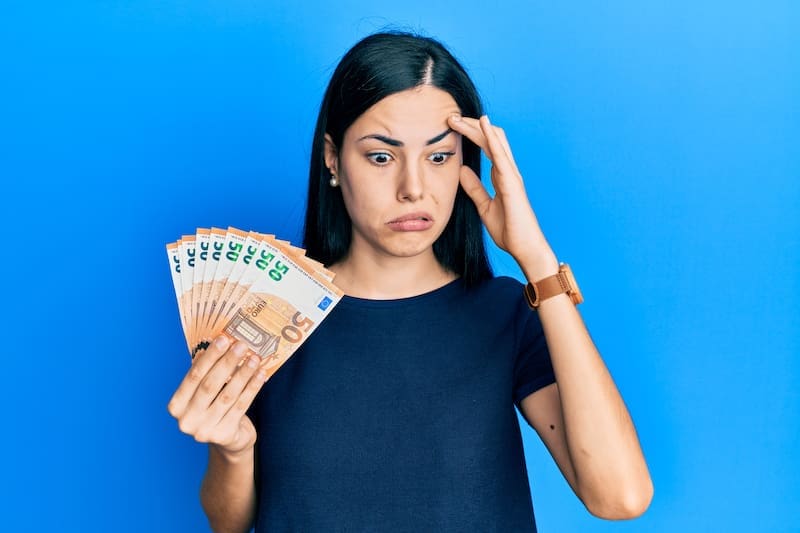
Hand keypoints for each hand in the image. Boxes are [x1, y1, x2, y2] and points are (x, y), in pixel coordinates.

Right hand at [167, 335, 266, 457]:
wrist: (228, 442)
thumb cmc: (215, 409)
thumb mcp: (205, 394)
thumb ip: (207, 374)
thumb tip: (221, 343)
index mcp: (176, 405)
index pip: (193, 376)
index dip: (209, 357)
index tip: (223, 339)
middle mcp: (187, 420)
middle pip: (210, 385)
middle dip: (227, 362)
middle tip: (241, 345)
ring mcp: (204, 430)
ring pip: (228, 395)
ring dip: (243, 374)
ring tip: (254, 358)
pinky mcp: (224, 435)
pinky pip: (241, 406)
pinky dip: (252, 388)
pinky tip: (260, 374)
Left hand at [447, 114, 558, 277]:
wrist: (524, 248)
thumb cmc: (509, 230)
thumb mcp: (484, 206)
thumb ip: (475, 188)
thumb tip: (462, 171)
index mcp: (501, 176)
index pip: (486, 147)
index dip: (471, 134)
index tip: (452, 126)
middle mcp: (508, 171)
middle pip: (490, 139)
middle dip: (470, 126)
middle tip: (450, 117)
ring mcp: (511, 175)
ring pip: (495, 141)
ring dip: (477, 127)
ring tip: (458, 117)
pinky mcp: (512, 182)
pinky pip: (500, 155)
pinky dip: (492, 138)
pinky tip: (482, 124)